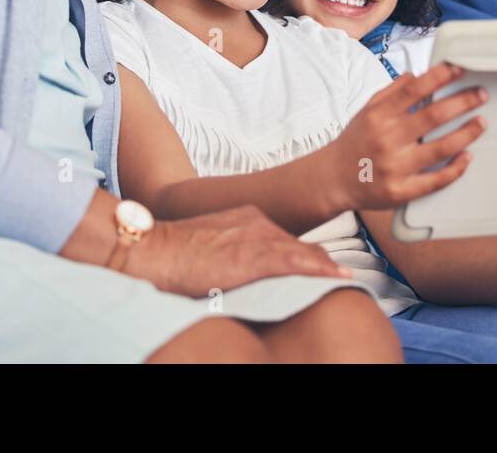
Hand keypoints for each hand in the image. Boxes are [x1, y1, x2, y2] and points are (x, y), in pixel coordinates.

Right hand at [127, 204, 351, 296]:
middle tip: (339, 275)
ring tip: (343, 279)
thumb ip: (229, 254)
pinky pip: (299, 262)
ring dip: (323, 268)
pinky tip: (337, 278)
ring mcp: (259, 237)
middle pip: (299, 245)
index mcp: (246, 218)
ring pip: (303, 253)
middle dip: (318, 261)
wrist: (153, 250)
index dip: (304, 254)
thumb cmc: (172, 254)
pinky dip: (320, 270)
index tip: (320, 265)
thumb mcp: (209, 247)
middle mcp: (258, 222)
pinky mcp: (256, 256)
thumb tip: (234, 273)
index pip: (284, 238)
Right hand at [318, 62, 486, 211]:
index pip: (413, 90)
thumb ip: (392, 92)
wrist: (332, 179)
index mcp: (379, 116)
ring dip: (466, 133)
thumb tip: (417, 74)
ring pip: (440, 148)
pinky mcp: (401, 191)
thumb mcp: (367, 111)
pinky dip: (455, 169)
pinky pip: (435, 181)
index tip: (459, 68)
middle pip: (433, 116)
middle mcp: (387, 139)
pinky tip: (467, 156)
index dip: (439, 76)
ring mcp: (395, 167)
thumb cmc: (355, 141)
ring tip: (481, 122)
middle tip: (481, 94)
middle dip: (462, 102)